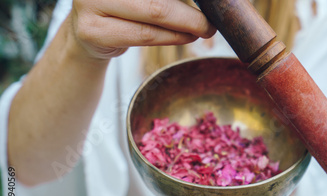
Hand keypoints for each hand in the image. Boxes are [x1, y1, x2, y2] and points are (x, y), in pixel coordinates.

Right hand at [69, 0, 215, 59]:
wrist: (89, 35)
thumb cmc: (124, 8)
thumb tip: (209, 1)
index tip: (210, 3)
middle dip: (191, 10)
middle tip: (212, 19)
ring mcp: (90, 3)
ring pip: (154, 14)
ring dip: (187, 24)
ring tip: (204, 28)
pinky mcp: (92, 31)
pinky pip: (145, 35)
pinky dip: (172, 36)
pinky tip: (187, 36)